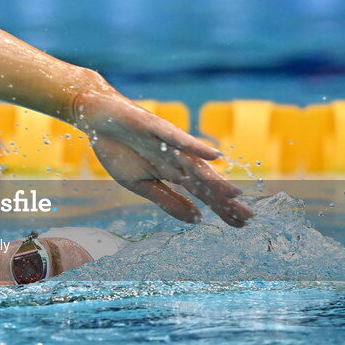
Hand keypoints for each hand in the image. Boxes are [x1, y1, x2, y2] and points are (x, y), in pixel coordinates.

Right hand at [74, 90, 253, 226]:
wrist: (96, 118)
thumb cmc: (118, 149)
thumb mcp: (141, 184)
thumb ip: (167, 200)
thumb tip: (197, 219)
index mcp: (172, 173)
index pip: (202, 193)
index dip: (220, 208)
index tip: (240, 225)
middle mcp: (176, 158)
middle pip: (205, 181)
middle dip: (225, 199)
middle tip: (249, 217)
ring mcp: (168, 143)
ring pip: (196, 164)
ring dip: (215, 178)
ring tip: (235, 194)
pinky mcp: (155, 126)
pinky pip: (177, 138)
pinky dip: (195, 146)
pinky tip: (213, 156)